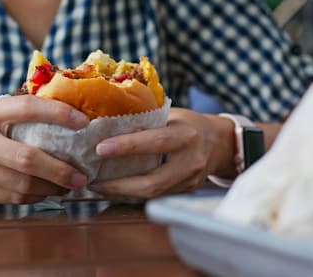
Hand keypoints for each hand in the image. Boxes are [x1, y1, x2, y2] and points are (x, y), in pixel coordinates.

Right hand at [0, 95, 88, 203]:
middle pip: (28, 158)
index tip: (83, 122)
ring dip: (51, 188)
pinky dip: (32, 197)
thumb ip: (10, 113)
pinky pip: (9, 198)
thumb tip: (57, 114)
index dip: (59, 114)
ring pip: (21, 185)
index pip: (26, 108)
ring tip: (68, 186)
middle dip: (61, 170)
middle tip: (82, 175)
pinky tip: (45, 193)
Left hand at [89, 108, 235, 200]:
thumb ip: (147, 121)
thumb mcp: (172, 115)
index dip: (126, 146)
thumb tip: (108, 124)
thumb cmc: (189, 124)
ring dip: (122, 194)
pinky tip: (116, 191)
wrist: (220, 144)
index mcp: (185, 135)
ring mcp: (189, 181)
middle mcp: (189, 161)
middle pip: (152, 182)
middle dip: (118, 185)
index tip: (100, 148)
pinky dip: (133, 196)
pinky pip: (156, 197)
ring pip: (152, 195)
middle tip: (93, 181)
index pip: (154, 141)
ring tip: (98, 188)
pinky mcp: (185, 192)